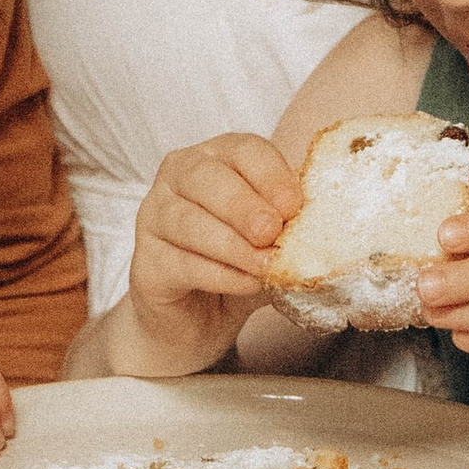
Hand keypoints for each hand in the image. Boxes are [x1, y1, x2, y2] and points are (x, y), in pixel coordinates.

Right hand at [122, 134, 302, 374]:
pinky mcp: (145, 261)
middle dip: (244, 205)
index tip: (294, 205)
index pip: (242, 149)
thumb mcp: (274, 240)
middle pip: (206, 177)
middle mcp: (179, 177)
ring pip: (189, 220)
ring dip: (233, 245)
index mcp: (217, 157)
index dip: (270, 175)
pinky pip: (181, 262)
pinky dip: (220, 274)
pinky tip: (247, 283)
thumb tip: (323, 228)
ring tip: (266, 266)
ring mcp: (154, 216)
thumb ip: (291, 228)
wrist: (197, 319)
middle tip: (272, 232)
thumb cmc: (240, 265)